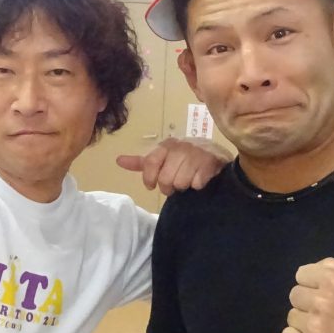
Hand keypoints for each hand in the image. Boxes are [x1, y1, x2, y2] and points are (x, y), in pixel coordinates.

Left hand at [116, 137, 230, 195]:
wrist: (215, 155)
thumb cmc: (184, 159)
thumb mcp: (163, 159)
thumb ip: (142, 163)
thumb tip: (118, 160)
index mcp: (167, 145)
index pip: (149, 163)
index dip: (149, 178)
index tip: (152, 185)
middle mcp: (181, 147)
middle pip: (165, 178)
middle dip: (169, 187)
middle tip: (175, 185)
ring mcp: (197, 153)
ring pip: (181, 182)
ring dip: (184, 186)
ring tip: (188, 181)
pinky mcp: (211, 162)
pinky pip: (197, 183)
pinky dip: (198, 185)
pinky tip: (200, 179)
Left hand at [280, 258, 333, 332]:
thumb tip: (310, 270)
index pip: (301, 275)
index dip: (311, 285)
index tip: (322, 296)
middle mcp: (323, 300)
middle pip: (295, 296)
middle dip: (308, 304)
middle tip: (327, 316)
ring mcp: (316, 326)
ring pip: (292, 317)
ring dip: (305, 324)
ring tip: (326, 332)